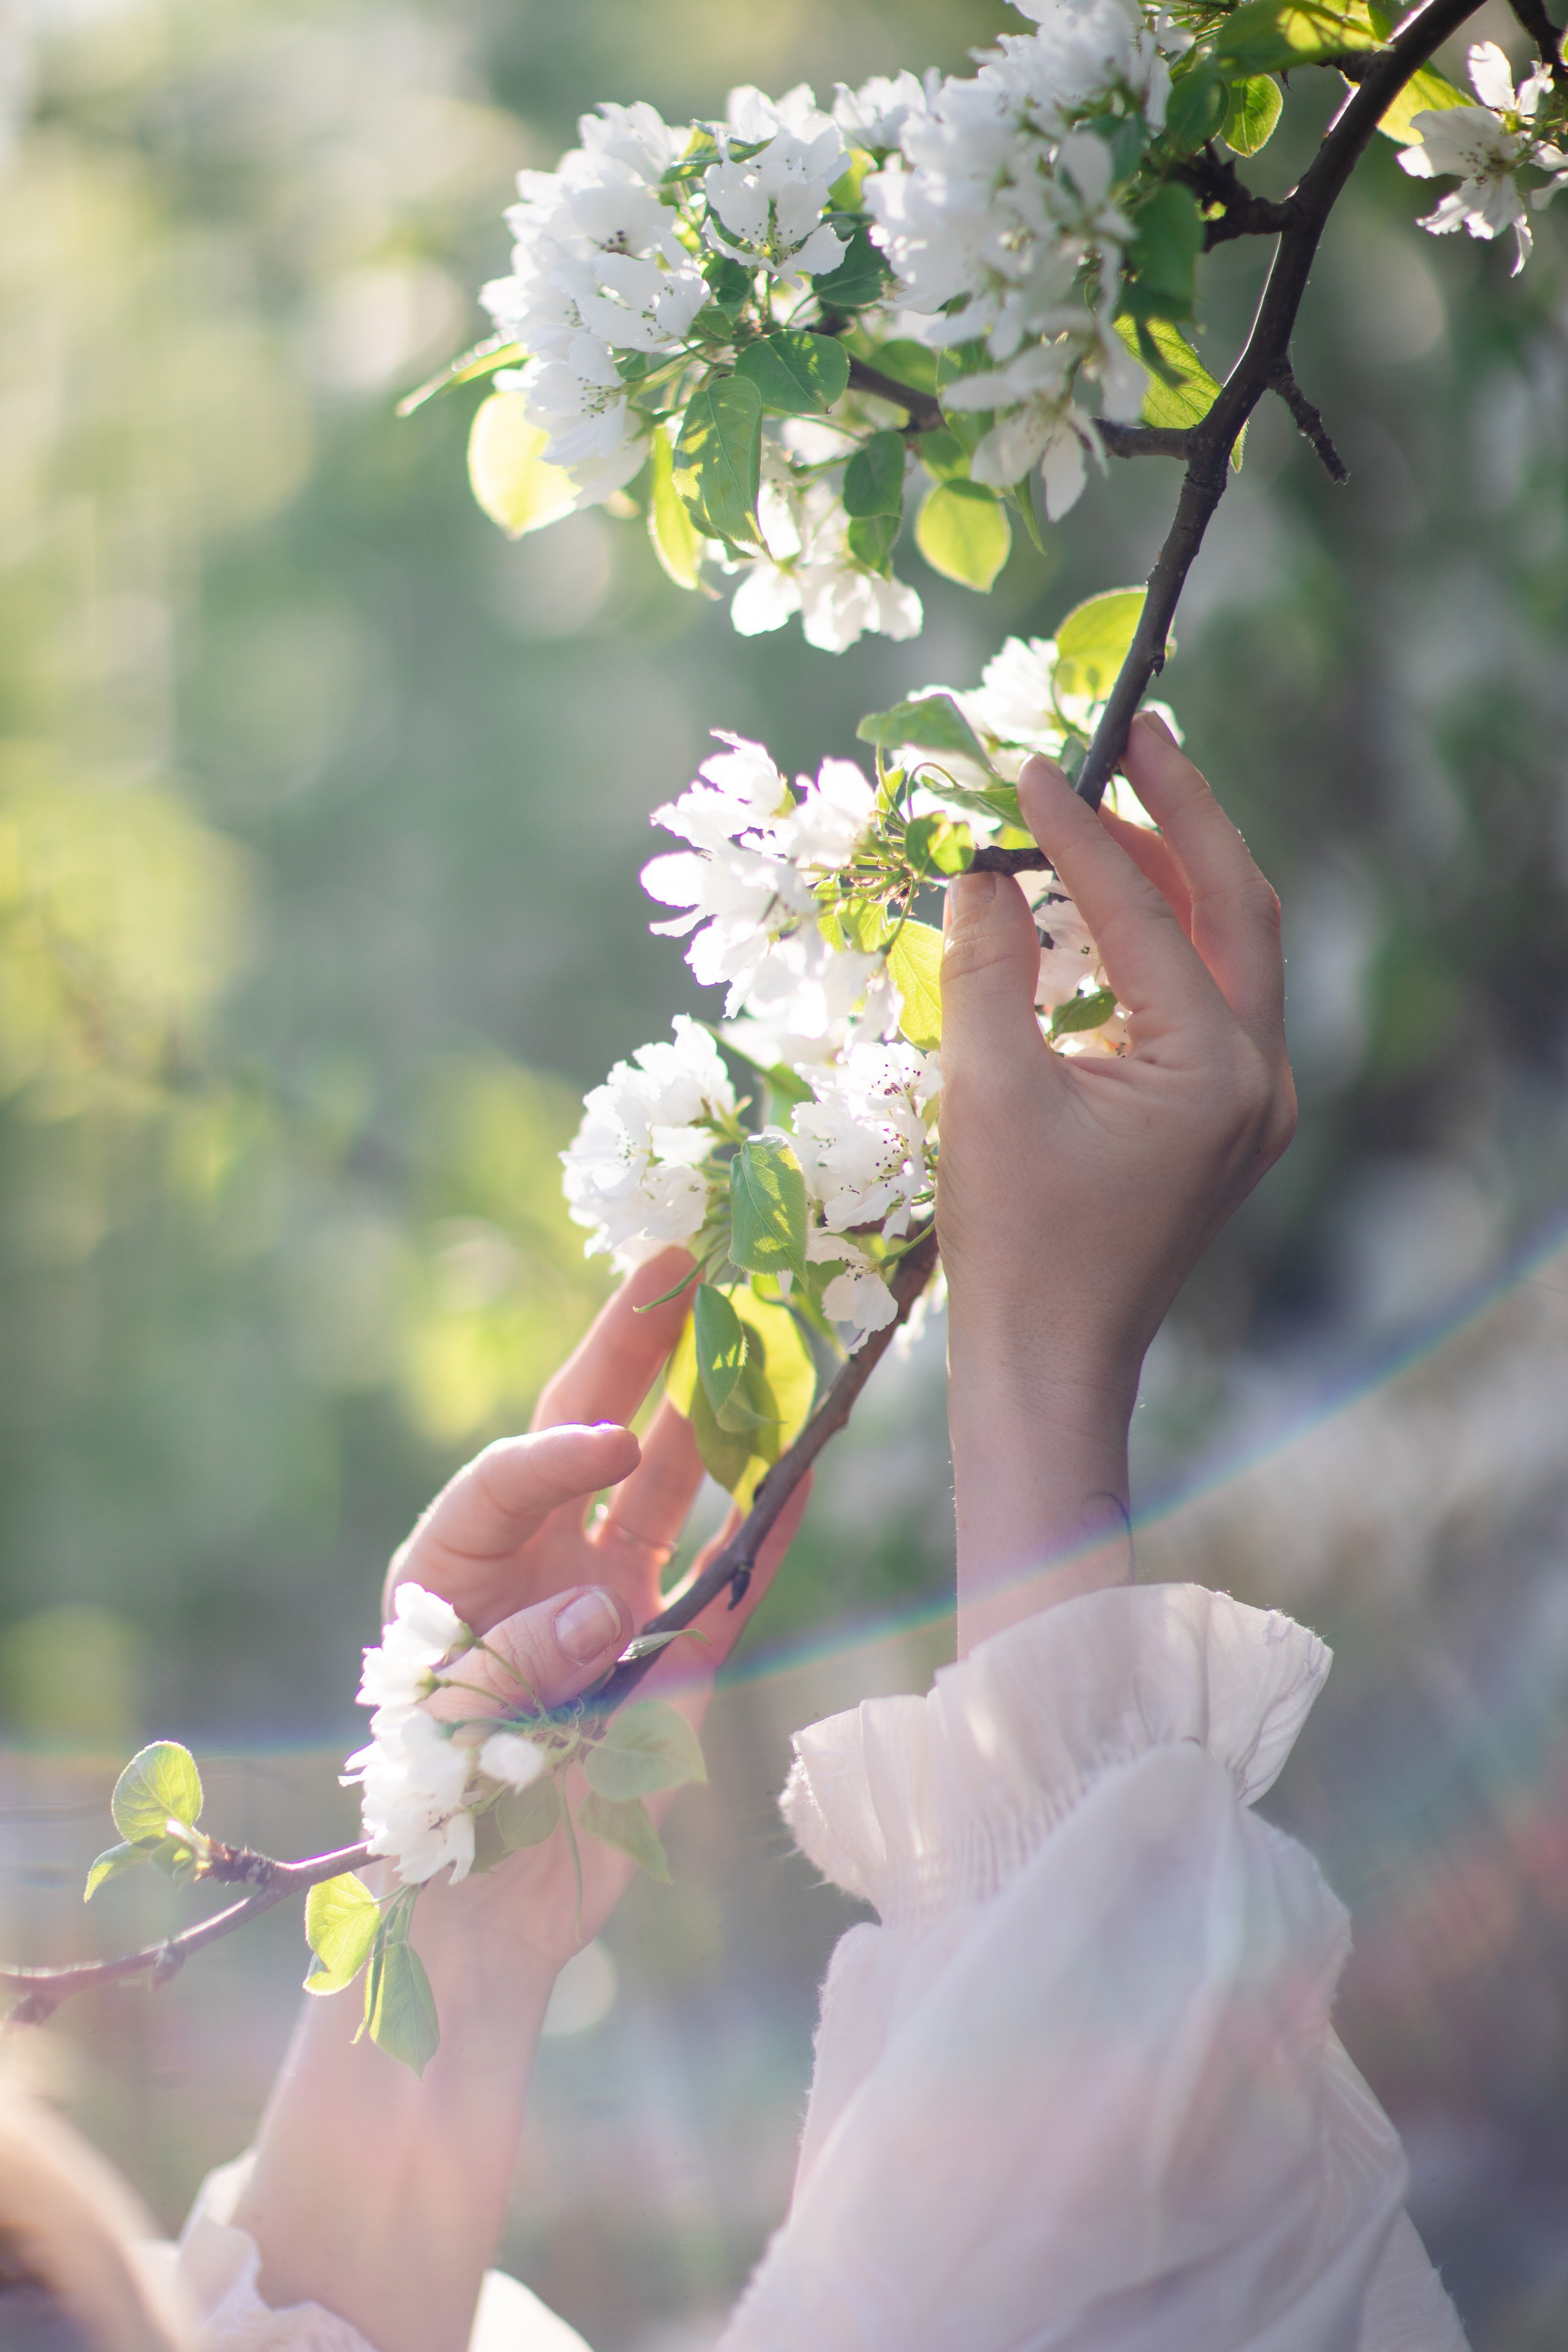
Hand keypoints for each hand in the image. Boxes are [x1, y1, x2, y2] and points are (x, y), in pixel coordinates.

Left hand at [384, 1246, 807, 1972]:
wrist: (485, 1930)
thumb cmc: (438, 1822)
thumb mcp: (452, 1730)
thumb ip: (520, 1658)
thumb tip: (605, 1605)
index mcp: (456, 1565)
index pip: (510, 1473)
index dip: (558, 1446)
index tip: (606, 1438)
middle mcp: (537, 1565)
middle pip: (590, 1436)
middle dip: (636, 1352)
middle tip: (683, 1261)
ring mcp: (612, 1606)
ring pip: (669, 1488)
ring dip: (713, 1417)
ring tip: (759, 1333)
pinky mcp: (676, 1660)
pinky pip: (729, 1578)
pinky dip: (766, 1527)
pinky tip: (804, 1465)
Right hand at [938, 714, 1295, 1646]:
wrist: (1050, 1359)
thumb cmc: (1013, 1240)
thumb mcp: (985, 1091)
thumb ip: (987, 967)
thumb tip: (982, 868)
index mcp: (1215, 1068)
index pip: (1147, 909)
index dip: (1082, 829)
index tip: (1028, 763)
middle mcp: (1260, 1077)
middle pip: (1239, 904)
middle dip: (1183, 813)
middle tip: (1130, 733)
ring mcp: (1254, 1101)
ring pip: (1235, 947)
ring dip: (1179, 871)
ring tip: (1112, 804)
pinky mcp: (1227, 1118)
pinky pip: (1215, 996)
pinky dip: (1170, 937)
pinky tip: (1113, 906)